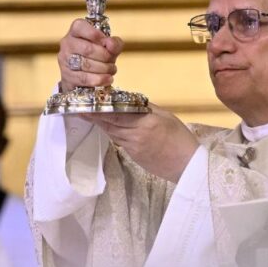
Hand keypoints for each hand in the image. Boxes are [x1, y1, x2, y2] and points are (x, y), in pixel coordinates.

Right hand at [58, 18, 123, 91]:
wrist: (84, 77)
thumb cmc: (98, 57)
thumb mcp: (109, 47)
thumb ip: (114, 43)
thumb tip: (110, 43)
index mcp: (76, 31)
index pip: (80, 26)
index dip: (96, 34)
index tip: (106, 42)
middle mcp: (67, 43)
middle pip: (88, 49)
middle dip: (105, 56)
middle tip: (112, 60)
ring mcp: (65, 60)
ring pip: (87, 65)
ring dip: (105, 68)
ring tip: (111, 69)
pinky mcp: (67, 76)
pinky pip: (85, 78)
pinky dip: (100, 79)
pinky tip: (108, 78)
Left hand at [82, 105, 199, 182]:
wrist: (188, 165)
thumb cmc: (181, 139)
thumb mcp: (168, 117)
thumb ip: (148, 109)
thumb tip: (132, 101)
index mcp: (146, 122)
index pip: (117, 113)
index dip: (99, 108)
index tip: (87, 101)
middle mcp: (136, 134)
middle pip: (109, 123)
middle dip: (93, 115)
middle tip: (79, 107)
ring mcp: (133, 147)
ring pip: (112, 132)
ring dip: (100, 124)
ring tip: (88, 115)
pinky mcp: (133, 156)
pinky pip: (119, 141)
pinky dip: (112, 132)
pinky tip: (107, 127)